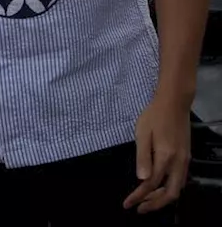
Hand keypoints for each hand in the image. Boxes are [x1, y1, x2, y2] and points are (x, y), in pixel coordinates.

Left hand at [123, 92, 191, 212]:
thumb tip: (141, 179)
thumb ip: (142, 157)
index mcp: (165, 157)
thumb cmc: (154, 116)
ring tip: (146, 200)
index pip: (151, 184)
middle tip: (139, 208)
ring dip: (163, 198)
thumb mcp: (142, 133)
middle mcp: (178, 162)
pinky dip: (169, 188)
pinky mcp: (186, 157)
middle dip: (155, 204)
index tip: (127, 204)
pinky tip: (158, 187)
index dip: (139, 196)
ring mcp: (185, 160)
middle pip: (170, 193)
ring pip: (177, 188)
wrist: (174, 103)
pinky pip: (180, 180)